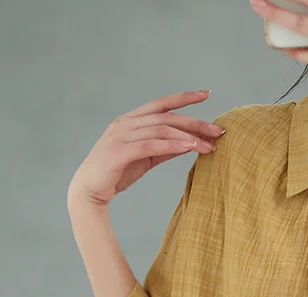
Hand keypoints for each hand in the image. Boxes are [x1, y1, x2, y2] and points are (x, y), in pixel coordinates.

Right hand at [67, 90, 224, 207]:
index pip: (161, 104)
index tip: (206, 94)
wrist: (89, 191)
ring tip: (209, 145)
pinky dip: (173, 146)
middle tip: (218, 130)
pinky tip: (190, 148)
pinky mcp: (119, 152)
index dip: (183, 98)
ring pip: (161, 130)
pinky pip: (151, 145)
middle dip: (195, 122)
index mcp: (130, 120)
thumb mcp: (144, 157)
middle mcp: (125, 123)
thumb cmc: (116, 173)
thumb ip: (163, 148)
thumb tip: (188, 143)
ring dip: (188, 137)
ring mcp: (121, 135)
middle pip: (166, 117)